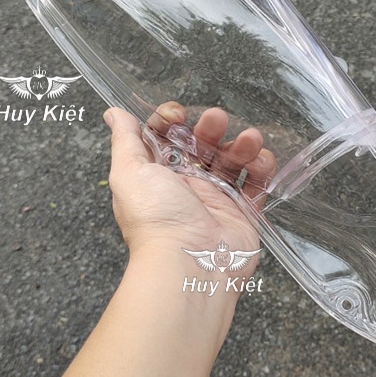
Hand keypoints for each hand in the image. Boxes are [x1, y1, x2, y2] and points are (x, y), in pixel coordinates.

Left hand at [103, 102, 275, 259]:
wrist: (190, 262)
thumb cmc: (156, 221)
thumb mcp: (129, 173)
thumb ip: (125, 141)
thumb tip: (113, 114)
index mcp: (158, 175)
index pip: (167, 139)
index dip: (173, 121)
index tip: (179, 114)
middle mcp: (185, 186)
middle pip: (202, 145)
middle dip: (211, 127)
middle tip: (217, 119)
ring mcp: (215, 199)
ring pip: (232, 161)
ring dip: (242, 144)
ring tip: (250, 138)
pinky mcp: (241, 214)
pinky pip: (256, 186)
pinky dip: (262, 170)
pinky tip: (262, 160)